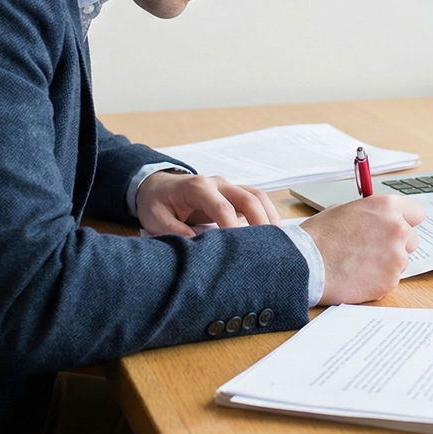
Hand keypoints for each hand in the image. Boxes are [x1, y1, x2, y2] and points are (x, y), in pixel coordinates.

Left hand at [135, 171, 280, 236]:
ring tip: (277, 243)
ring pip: (258, 196)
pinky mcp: (234, 194)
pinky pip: (257, 200)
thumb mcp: (155, 218)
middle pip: (249, 197)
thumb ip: (174, 231)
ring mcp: (228, 186)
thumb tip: (198, 246)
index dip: (232, 228)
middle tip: (268, 248)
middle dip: (261, 222)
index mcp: (197, 187)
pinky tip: (271, 235)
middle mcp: (217, 183)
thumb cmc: (157, 203)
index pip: (222, 207)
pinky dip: (267, 215)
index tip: (237, 250)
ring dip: (269, 217)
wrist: (157, 185)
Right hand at [299, 194, 425, 305]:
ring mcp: (396, 257)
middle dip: (396, 245)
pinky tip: (358, 276)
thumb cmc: (320, 236)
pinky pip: (390, 280)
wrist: (307, 264)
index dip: (405, 221)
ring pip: (401, 262)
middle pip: (412, 240)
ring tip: (359, 264)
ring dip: (386, 264)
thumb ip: (372, 214)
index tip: (397, 227)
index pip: (416, 213)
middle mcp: (397, 229)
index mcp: (387, 207)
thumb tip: (380, 220)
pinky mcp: (391, 281)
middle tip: (373, 249)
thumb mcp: (346, 210)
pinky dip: (378, 280)